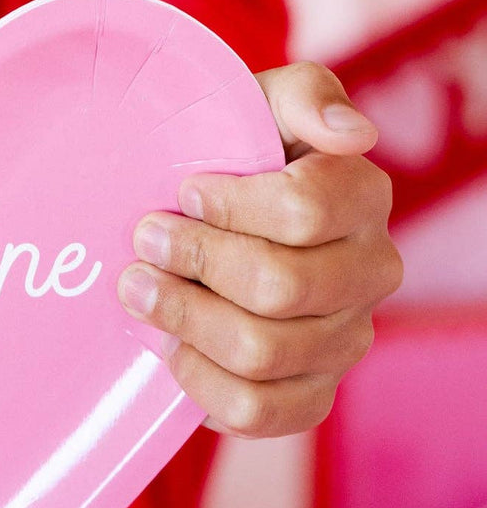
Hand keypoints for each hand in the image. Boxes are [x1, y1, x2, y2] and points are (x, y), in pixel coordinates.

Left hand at [117, 62, 403, 438]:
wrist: (200, 214)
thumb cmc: (231, 153)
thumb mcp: (257, 104)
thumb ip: (304, 95)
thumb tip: (350, 134)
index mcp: (361, 196)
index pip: (305, 210)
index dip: (231, 205)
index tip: (184, 191)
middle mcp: (368, 272)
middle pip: (278, 286)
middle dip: (194, 261)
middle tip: (143, 240)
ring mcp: (343, 340)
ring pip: (262, 352)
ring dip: (183, 318)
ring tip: (139, 289)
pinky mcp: (310, 394)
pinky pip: (258, 411)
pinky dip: (199, 381)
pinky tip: (169, 344)